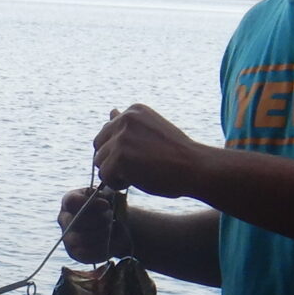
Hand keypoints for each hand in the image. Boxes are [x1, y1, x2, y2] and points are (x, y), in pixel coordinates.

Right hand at [60, 186, 115, 261]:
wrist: (116, 228)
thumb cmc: (109, 209)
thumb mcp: (109, 197)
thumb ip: (105, 195)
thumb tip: (103, 202)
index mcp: (69, 201)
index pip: (71, 201)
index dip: (90, 203)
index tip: (106, 205)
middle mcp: (63, 219)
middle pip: (78, 220)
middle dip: (100, 219)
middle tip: (111, 218)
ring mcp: (67, 237)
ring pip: (83, 239)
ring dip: (102, 234)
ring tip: (110, 229)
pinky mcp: (74, 253)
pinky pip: (86, 254)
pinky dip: (101, 247)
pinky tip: (108, 241)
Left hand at [93, 104, 208, 199]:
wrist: (194, 167)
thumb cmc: (177, 153)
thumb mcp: (152, 131)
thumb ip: (129, 125)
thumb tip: (111, 112)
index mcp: (134, 110)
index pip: (108, 130)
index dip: (118, 149)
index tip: (138, 157)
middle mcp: (125, 119)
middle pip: (99, 145)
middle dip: (111, 160)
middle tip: (134, 169)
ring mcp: (121, 138)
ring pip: (99, 162)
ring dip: (114, 173)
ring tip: (137, 175)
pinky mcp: (120, 158)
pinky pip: (104, 176)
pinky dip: (116, 184)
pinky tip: (134, 182)